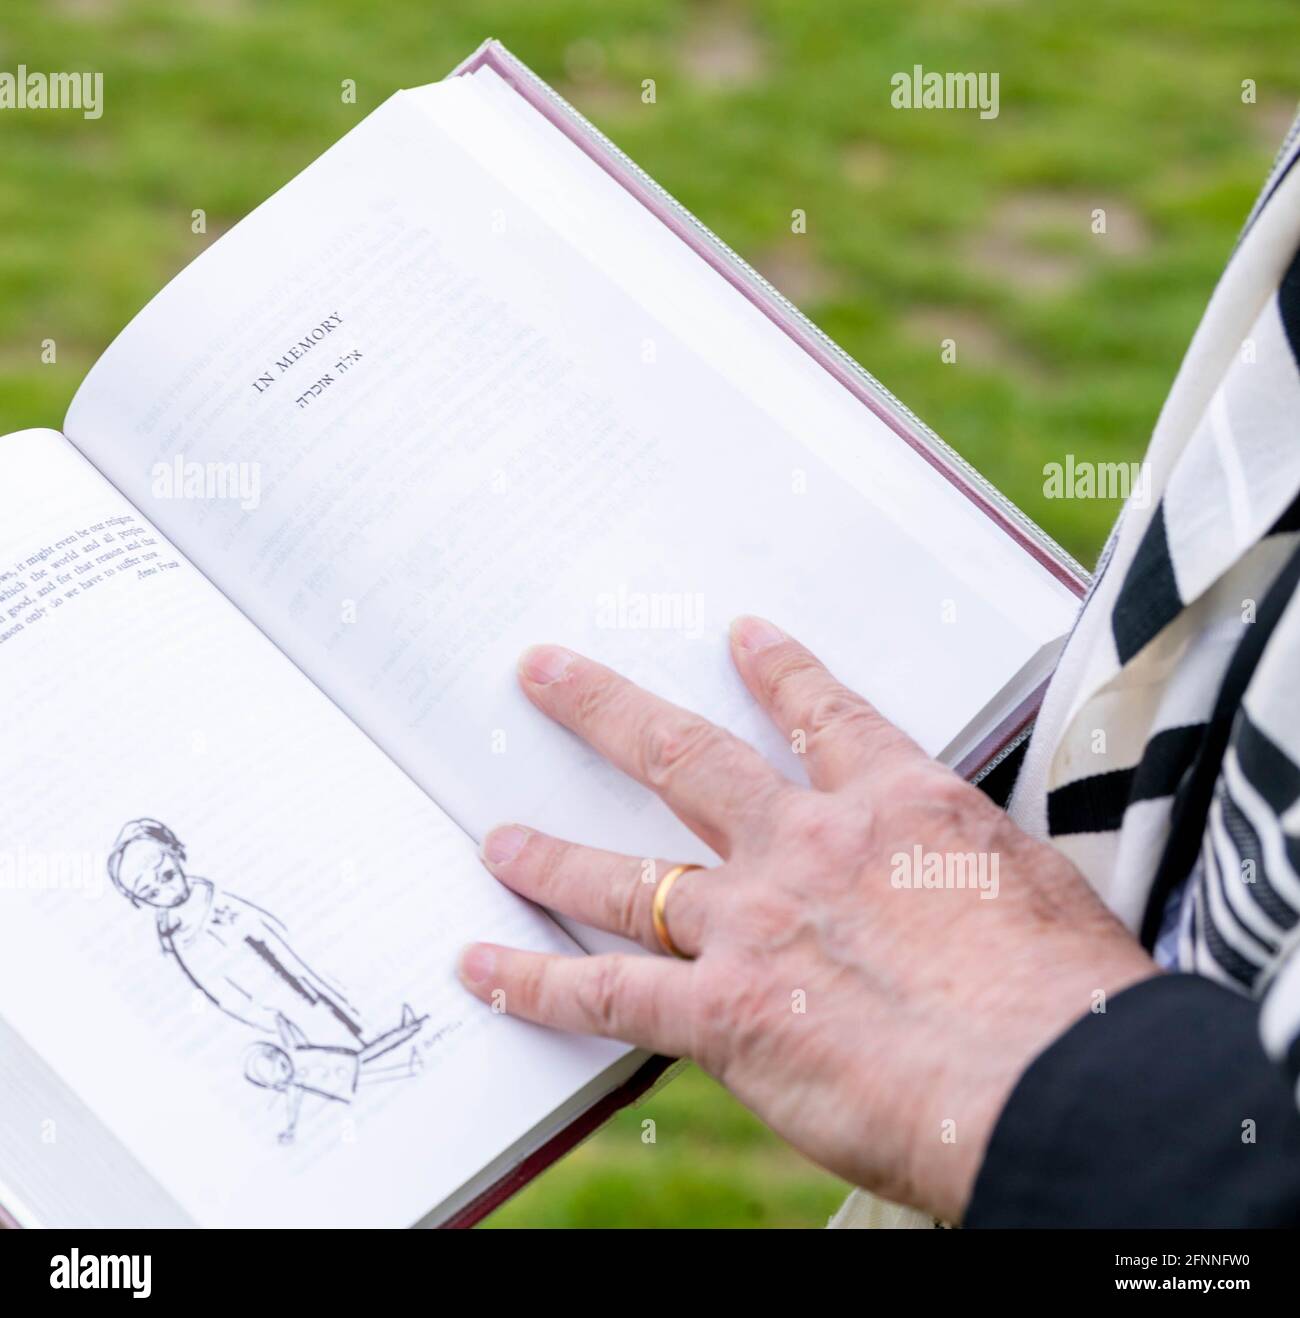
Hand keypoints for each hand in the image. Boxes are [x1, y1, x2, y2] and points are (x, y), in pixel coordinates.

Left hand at [457, 617, 1156, 1220]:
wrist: (1056, 1077)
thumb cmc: (1074, 995)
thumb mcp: (1039, 891)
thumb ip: (971, 875)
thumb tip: (962, 894)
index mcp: (898, 807)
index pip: (826, 717)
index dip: (780, 672)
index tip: (745, 637)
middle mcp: (808, 847)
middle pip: (686, 760)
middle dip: (607, 711)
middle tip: (548, 672)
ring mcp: (755, 924)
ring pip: (628, 877)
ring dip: (554, 854)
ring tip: (501, 837)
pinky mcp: (726, 1012)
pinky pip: (607, 994)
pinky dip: (536, 982)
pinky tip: (483, 967)